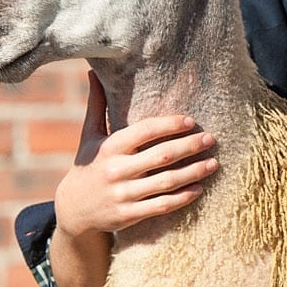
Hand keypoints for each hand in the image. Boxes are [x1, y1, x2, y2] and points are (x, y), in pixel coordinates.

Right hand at [54, 74, 219, 238]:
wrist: (73, 209)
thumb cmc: (87, 165)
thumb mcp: (89, 136)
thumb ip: (96, 105)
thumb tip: (93, 71)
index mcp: (109, 147)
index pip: (144, 131)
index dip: (169, 125)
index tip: (191, 121)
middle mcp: (117, 170)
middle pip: (161, 156)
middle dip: (189, 146)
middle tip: (210, 139)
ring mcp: (124, 194)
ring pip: (166, 182)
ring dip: (193, 172)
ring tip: (213, 163)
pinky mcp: (130, 215)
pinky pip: (162, 205)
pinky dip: (183, 197)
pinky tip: (199, 188)